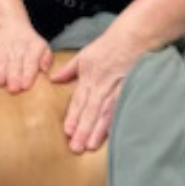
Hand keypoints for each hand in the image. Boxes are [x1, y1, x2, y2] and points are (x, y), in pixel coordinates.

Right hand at [0, 22, 52, 92]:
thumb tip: (45, 69)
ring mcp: (3, 48)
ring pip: (1, 61)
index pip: (30, 63)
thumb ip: (46, 58)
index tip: (25, 85)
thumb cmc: (29, 42)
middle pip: (15, 64)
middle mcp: (17, 49)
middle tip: (13, 89)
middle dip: (13, 77)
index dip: (28, 74)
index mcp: (32, 50)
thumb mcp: (43, 46)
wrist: (11, 24)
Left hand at [50, 35, 140, 152]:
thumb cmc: (107, 47)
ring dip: (96, 130)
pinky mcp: (128, 91)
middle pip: (90, 110)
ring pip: (104, 113)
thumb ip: (68, 70)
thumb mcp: (83, 55)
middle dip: (82, 129)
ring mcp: (115, 89)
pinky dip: (114, 122)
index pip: (79, 100)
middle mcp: (100, 85)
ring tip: (90, 146)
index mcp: (88, 77)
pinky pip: (120, 109)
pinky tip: (110, 135)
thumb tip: (53, 79)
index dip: (73, 117)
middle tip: (75, 147)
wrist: (131, 38)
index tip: (68, 132)